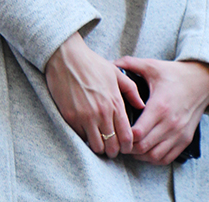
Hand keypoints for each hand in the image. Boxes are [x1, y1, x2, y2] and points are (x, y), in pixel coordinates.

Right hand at [45, 33, 143, 157]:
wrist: (67, 58)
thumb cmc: (92, 64)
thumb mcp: (116, 72)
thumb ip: (131, 90)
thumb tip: (141, 105)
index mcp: (115, 102)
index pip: (126, 135)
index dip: (128, 146)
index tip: (126, 147)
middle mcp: (102, 112)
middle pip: (112, 146)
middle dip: (114, 150)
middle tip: (113, 148)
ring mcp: (85, 117)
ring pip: (97, 146)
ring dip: (100, 147)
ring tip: (100, 142)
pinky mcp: (71, 118)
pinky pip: (81, 138)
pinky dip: (86, 139)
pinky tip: (88, 132)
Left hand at [116, 56, 208, 165]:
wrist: (202, 80)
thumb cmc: (174, 74)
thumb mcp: (152, 66)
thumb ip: (130, 64)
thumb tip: (110, 63)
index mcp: (160, 106)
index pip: (137, 133)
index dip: (124, 135)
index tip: (117, 129)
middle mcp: (170, 123)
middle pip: (143, 148)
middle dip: (128, 147)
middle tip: (120, 140)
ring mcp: (179, 133)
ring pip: (154, 156)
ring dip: (140, 155)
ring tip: (132, 146)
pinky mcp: (185, 139)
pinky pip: (166, 158)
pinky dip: (153, 158)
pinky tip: (146, 150)